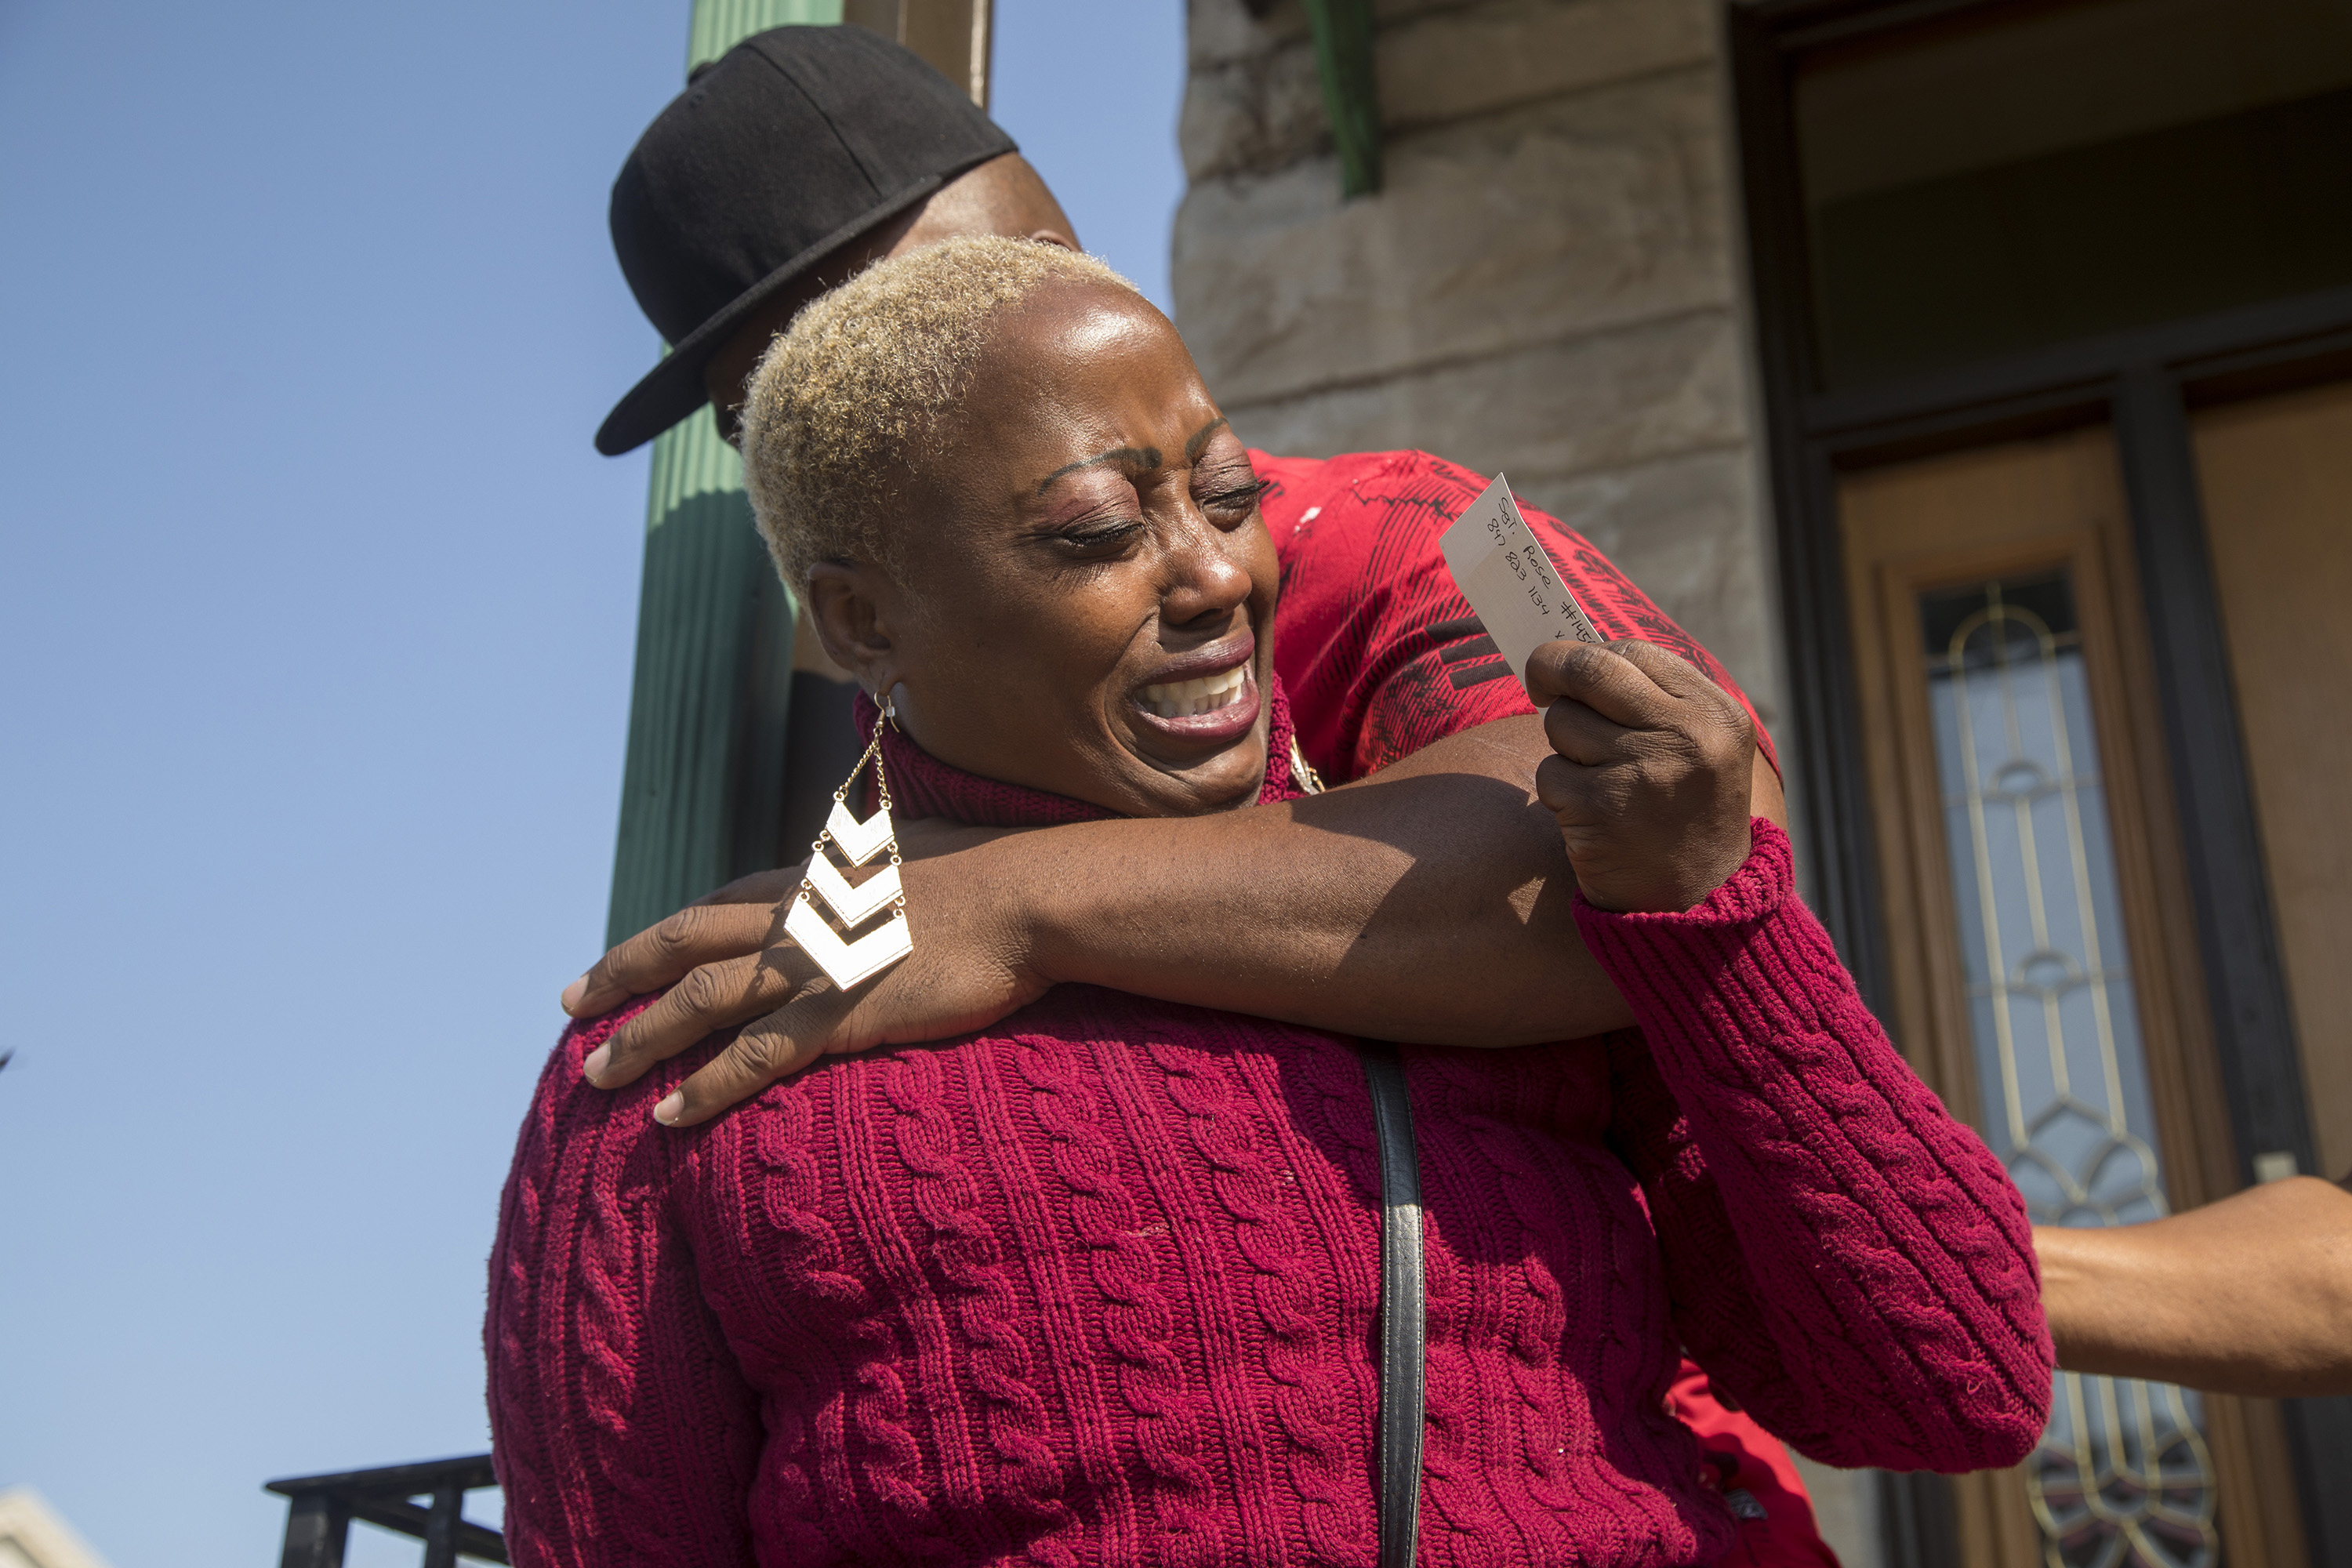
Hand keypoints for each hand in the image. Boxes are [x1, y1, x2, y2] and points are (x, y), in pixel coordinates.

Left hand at [562, 817, 1051, 1125]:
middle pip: (684, 943)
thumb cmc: (996, 870)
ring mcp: (811, 967)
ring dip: (639, 1037)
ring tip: (591, 1073)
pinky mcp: (838, 1016)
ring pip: (698, 1003)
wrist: (1028, 897)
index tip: (636, 952)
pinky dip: (702, 1088)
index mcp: (818, 879)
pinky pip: (751, 1060)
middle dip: (621, 973)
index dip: (673, 930)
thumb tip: (885, 850)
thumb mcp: (922, 848)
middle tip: (570, 1004)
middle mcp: (797, 918)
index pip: (724, 899)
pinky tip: (665, 1116)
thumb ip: (885, 860)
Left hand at [1527, 638, 1756, 912]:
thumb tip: (1574, 657)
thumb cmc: (1688, 812)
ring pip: (1562, 724)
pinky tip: (1591, 815)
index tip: (1565, 665)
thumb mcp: (1703, 747)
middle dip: (1549, 667)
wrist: (1702, 901)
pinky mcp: (1601, 810)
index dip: (1587, 653)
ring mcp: (1641, 772)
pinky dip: (1559, 793)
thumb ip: (1654, 699)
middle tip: (1536, 680)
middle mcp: (1684, 737)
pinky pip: (1549, 774)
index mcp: (1714, 713)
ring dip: (1564, 749)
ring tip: (1599, 781)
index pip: (1632, 653)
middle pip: (1589, 670)